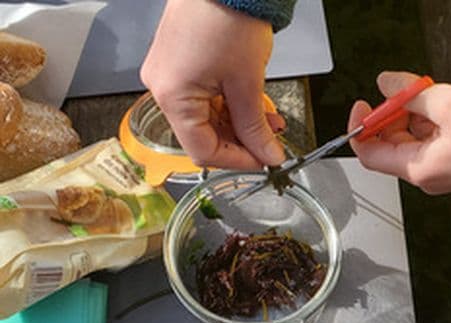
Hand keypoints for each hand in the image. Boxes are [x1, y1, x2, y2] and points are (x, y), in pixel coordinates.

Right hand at [141, 0, 284, 169]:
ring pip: (207, 117)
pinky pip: (205, 97)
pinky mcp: (181, 64)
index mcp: (171, 97)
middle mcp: (162, 88)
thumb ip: (255, 127)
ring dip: (239, 124)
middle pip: (203, 134)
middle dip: (241, 141)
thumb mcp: (248, 83)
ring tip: (270, 121)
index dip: (237, 161)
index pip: (202, 150)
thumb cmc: (227, 17)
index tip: (264, 161)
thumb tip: (267, 155)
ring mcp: (170, 75)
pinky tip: (254, 106)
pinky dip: (230, 105)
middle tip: (271, 142)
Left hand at [348, 71, 450, 193]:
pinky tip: (449, 109)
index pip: (369, 154)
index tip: (363, 104)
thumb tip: (386, 84)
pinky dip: (432, 124)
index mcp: (419, 169)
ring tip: (438, 98)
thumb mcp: (447, 103)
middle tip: (409, 92)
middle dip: (393, 115)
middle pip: (391, 146)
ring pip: (412, 142)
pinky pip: (431, 144)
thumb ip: (408, 93)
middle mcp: (427, 177)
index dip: (361, 126)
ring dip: (415, 116)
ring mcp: (442, 173)